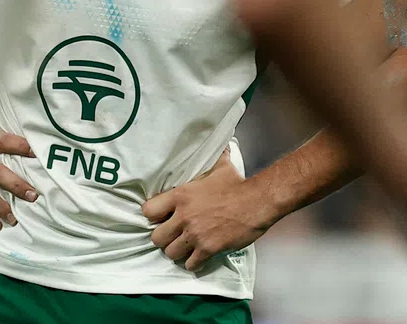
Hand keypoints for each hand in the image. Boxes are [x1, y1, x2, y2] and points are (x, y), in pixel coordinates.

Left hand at [142, 149, 272, 271]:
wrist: (257, 201)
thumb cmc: (238, 183)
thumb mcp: (219, 165)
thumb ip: (211, 157)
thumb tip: (219, 144)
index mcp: (181, 195)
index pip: (149, 210)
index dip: (153, 216)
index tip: (160, 217)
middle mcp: (184, 216)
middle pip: (157, 238)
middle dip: (164, 238)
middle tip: (173, 236)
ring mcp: (195, 234)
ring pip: (171, 253)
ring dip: (177, 252)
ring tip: (185, 248)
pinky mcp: (208, 248)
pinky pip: (190, 263)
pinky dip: (193, 262)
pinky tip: (198, 257)